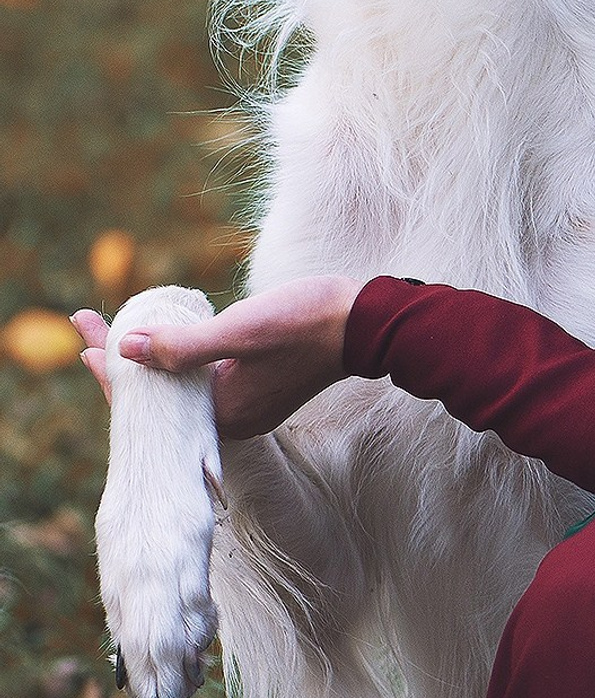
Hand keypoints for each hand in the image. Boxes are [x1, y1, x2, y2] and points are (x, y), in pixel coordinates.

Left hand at [72, 276, 362, 438]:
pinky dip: (182, 359)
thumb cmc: (309, 323)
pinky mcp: (263, 386)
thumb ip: (185, 345)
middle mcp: (235, 417)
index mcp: (225, 414)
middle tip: (88, 328)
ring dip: (152, 358)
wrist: (368, 322)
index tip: (82, 335)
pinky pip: (206, 381)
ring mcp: (251, 403)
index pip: (150, 400)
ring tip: (117, 334)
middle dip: (124, 361)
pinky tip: (171, 340)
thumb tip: (126, 348)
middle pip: (163, 395)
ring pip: (184, 387)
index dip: (111, 368)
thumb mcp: (242, 330)